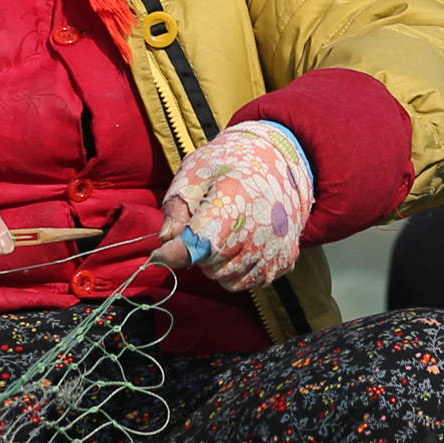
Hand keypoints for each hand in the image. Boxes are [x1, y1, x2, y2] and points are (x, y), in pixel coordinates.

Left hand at [151, 122, 313, 292]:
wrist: (279, 161)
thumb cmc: (230, 164)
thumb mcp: (197, 170)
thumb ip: (178, 205)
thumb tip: (165, 238)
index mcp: (235, 205)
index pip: (198, 245)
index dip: (173, 254)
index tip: (158, 254)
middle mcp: (260, 232)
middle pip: (211, 267)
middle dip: (198, 254)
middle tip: (203, 229)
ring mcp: (275, 249)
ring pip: (229, 280)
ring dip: (218, 265)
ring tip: (222, 236)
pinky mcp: (285, 260)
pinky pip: (251, 282)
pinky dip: (239, 270)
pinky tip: (240, 245)